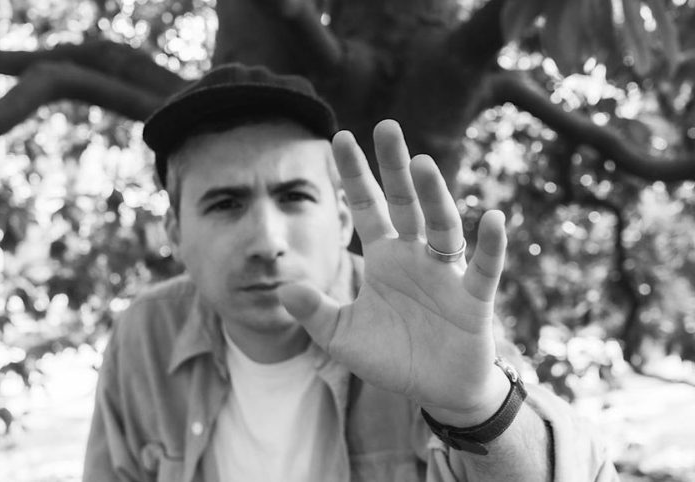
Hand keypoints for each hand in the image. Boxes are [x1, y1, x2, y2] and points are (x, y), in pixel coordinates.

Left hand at [278, 119, 509, 426]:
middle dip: (395, 166)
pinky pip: (484, 268)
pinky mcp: (473, 298)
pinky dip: (490, 246)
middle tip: (386, 126)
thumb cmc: (390, 357)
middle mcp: (415, 255)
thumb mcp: (342, 337)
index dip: (354, 175)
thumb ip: (315, 313)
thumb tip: (284, 288)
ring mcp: (445, 273)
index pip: (366, 207)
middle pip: (404, 203)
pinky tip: (493, 219)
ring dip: (434, 196)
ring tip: (423, 164)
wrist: (436, 389)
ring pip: (442, 226)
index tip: (340, 138)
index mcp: (384, 257)